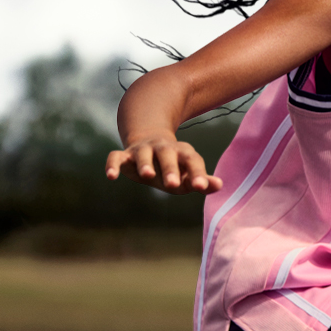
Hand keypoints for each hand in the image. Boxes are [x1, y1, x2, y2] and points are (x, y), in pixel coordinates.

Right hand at [105, 135, 222, 194]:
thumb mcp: (187, 174)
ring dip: (144, 163)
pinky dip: (113, 165)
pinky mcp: (125, 154)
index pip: (193, 161)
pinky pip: (116, 157)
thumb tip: (220, 185)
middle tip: (173, 184)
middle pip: (168, 155)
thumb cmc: (173, 167)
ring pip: (143, 154)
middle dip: (170, 169)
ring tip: (146, 175)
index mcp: (183, 153)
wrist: (149, 143)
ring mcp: (143, 149)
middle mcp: (163, 148)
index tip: (201, 187)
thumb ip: (202, 181)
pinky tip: (111, 176)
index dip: (197, 174)